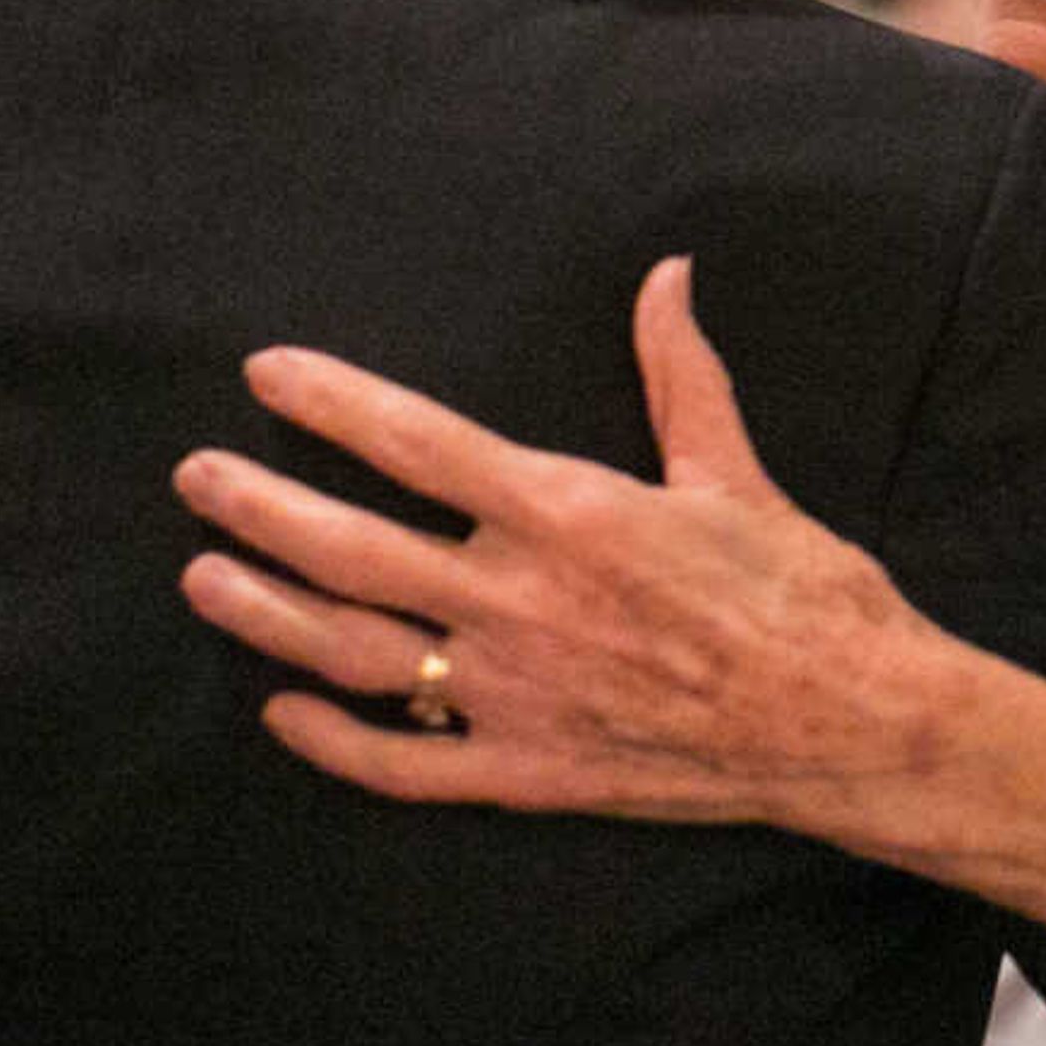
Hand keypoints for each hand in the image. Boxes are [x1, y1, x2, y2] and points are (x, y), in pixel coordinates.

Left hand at [174, 258, 945, 831]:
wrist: (851, 724)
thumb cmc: (801, 590)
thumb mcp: (733, 471)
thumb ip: (679, 373)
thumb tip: (667, 273)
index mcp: (568, 512)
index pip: (417, 442)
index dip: (332, 404)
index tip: (267, 375)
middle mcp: (521, 601)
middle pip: (353, 548)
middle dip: (260, 507)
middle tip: (195, 477)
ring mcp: (514, 695)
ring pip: (355, 653)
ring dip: (266, 616)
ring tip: (203, 580)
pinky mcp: (528, 772)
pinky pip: (404, 765)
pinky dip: (332, 743)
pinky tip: (282, 713)